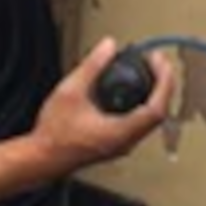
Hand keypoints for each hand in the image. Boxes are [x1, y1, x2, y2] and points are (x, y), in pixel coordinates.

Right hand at [33, 40, 175, 177]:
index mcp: (120, 132)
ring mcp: (122, 144)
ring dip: (154, 94)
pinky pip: (140, 123)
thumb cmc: (54, 134)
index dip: (163, 82)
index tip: (160, 62)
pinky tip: (133, 90)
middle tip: (157, 62)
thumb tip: (108, 47)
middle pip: (158, 114)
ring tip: (149, 71)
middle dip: (162, 84)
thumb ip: (92, 66)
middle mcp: (126, 141)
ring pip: (150, 120)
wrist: (42, 158)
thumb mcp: (70, 91)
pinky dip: (143, 103)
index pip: (156, 109)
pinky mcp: (116, 143)